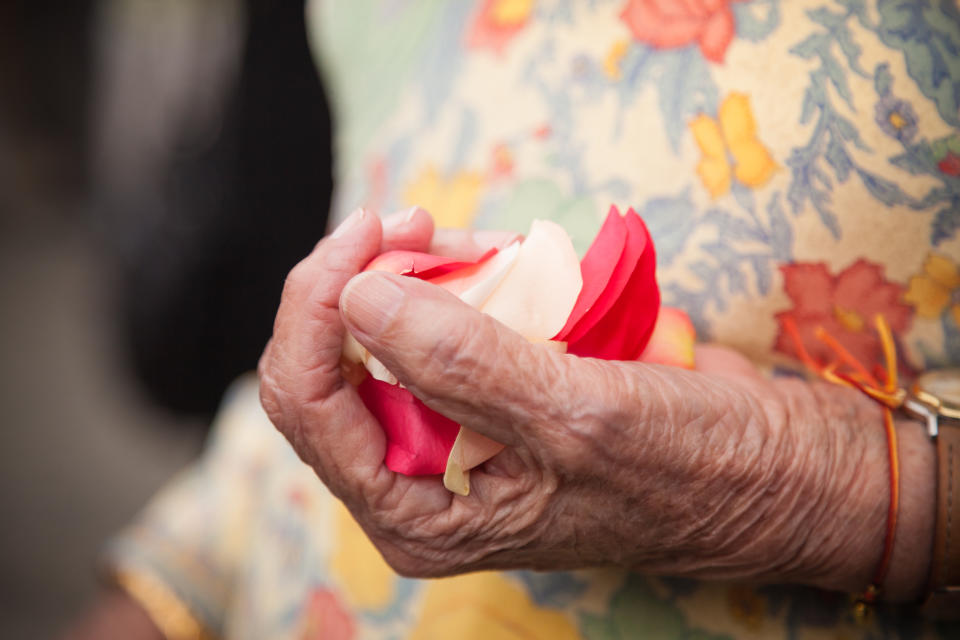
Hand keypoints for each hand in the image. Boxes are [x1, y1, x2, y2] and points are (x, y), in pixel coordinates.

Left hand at [258, 208, 933, 601]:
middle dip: (363, 279)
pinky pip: (439, 324)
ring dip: (419, 271)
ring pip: (379, 333)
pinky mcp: (488, 393)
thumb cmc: (686, 465)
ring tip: (485, 240)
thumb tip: (356, 293)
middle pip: (329, 361)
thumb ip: (460, 362)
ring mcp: (450, 435)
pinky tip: (505, 258)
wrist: (766, 466)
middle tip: (425, 222)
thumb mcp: (577, 416)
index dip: (315, 305)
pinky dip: (460, 279)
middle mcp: (417, 478)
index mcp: (417, 511)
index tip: (371, 232)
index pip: (307, 403)